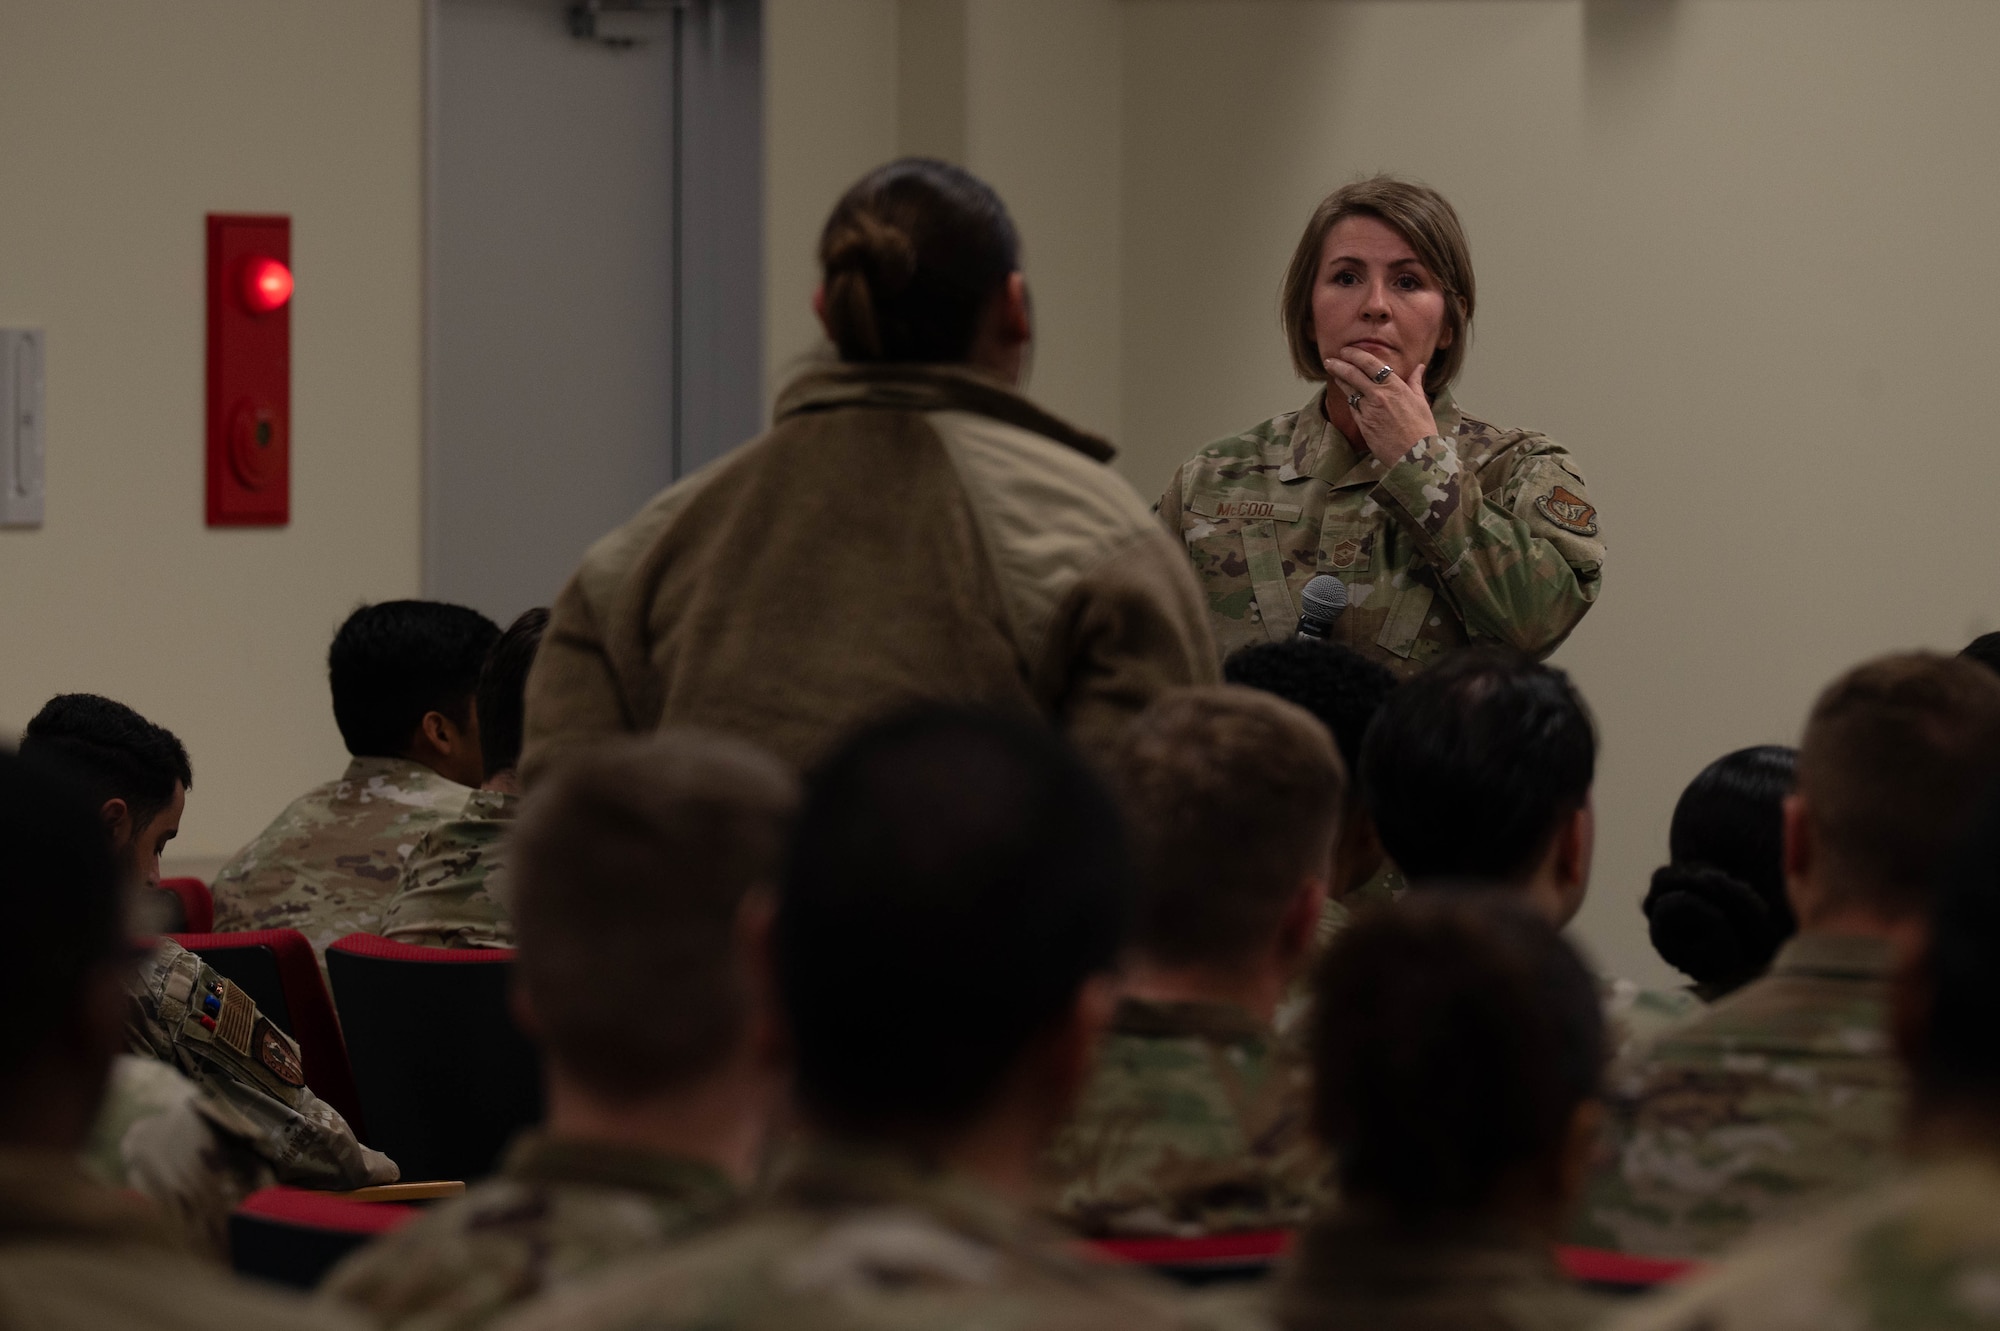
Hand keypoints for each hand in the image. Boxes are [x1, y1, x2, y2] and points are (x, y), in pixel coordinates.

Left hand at [1325, 349, 1439, 466]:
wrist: (1415, 455)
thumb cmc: (1422, 429)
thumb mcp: (1421, 402)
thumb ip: (1416, 382)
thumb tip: (1419, 368)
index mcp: (1395, 386)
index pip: (1371, 364)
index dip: (1355, 355)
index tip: (1346, 351)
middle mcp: (1379, 395)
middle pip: (1353, 374)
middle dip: (1339, 364)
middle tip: (1330, 359)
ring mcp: (1369, 410)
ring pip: (1349, 390)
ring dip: (1339, 379)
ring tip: (1332, 371)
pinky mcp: (1363, 424)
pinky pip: (1352, 407)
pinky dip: (1348, 398)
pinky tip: (1345, 394)